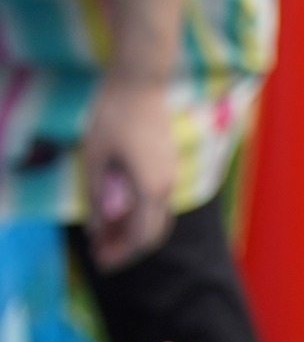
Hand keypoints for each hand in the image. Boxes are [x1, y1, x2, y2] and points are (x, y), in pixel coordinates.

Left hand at [81, 75, 177, 267]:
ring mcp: (171, 176)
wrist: (142, 80)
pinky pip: (158, 202)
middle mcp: (167, 188)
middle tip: (102, 254)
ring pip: (158, 218)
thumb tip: (97, 229)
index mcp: (150, 189)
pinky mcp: (168, 165)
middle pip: (153, 233)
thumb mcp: (95, 156)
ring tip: (109, 234)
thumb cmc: (115, 113)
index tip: (101, 261)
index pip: (140, 237)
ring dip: (134, 231)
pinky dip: (141, 214)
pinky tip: (121, 210)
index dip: (120, 253)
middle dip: (127, 248)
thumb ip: (96, 196)